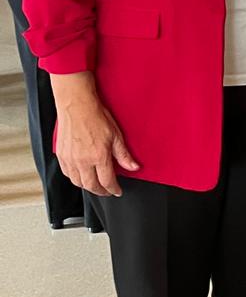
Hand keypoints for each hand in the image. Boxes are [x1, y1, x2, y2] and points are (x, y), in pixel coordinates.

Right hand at [50, 73, 139, 195]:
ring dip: (87, 186)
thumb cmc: (95, 116)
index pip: (107, 182)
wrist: (76, 105)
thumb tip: (134, 167)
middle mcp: (82, 161)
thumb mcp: (116, 135)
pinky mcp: (61, 155)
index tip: (117, 191)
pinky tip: (80, 175)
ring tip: (95, 184)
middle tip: (107, 191)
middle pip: (91, 186)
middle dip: (101, 191)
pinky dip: (75, 178)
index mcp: (98, 157)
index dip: (113, 189)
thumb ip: (124, 155)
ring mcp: (70, 159)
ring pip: (77, 182)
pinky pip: (66, 173)